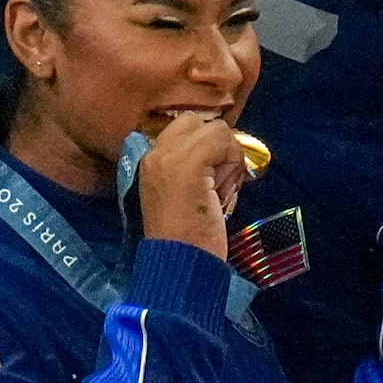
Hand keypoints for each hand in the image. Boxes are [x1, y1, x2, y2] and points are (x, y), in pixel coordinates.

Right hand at [136, 112, 247, 260]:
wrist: (179, 260)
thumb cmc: (188, 233)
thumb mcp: (188, 190)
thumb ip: (197, 165)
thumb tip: (224, 144)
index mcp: (149, 159)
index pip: (187, 125)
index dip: (210, 145)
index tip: (213, 176)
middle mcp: (154, 152)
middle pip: (202, 122)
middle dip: (220, 146)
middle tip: (220, 180)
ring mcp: (169, 155)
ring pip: (217, 130)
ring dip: (230, 159)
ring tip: (221, 191)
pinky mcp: (188, 162)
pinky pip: (223, 141)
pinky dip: (233, 163)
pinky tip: (224, 191)